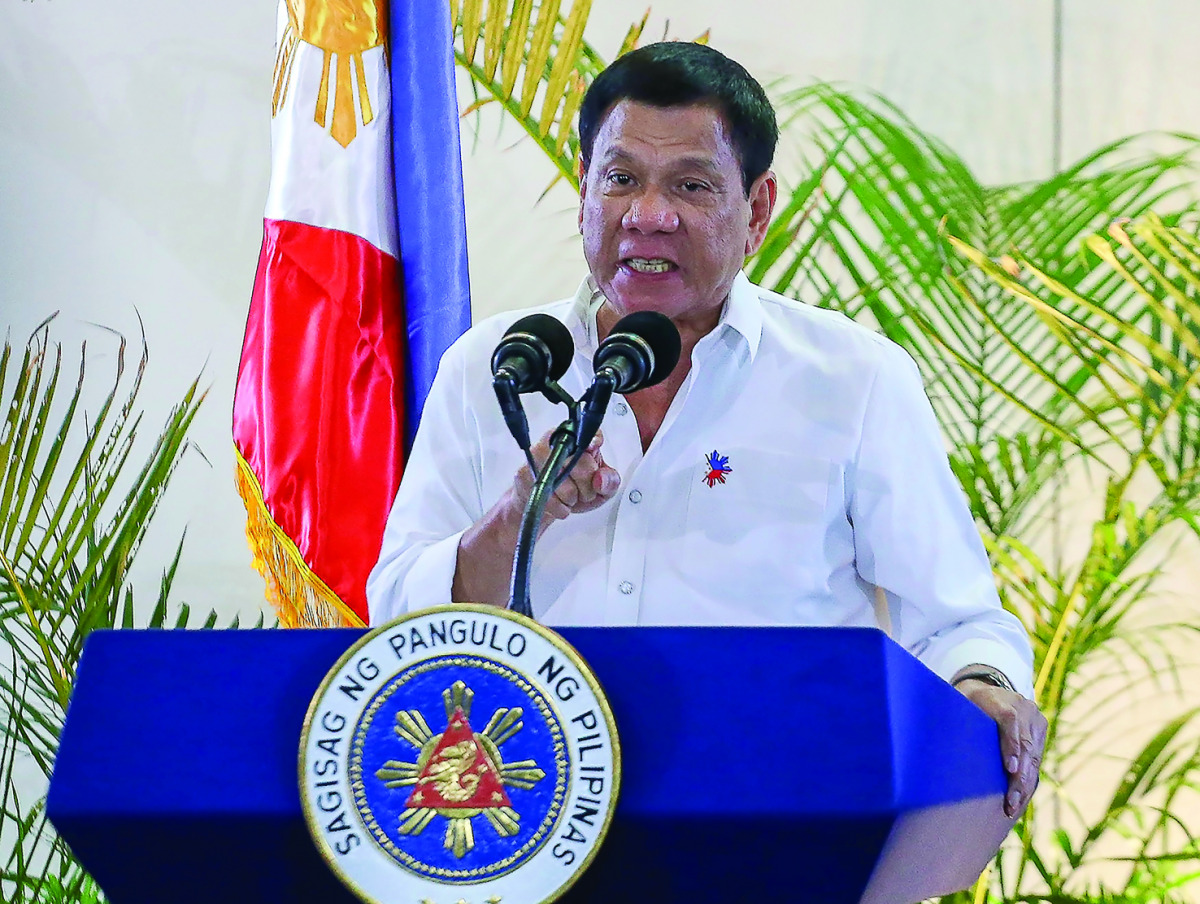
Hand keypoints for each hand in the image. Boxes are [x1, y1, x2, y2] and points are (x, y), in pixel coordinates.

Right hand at [514, 428, 620, 525]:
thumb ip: (609, 481)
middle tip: (584, 491)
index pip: (588, 432)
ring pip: (563, 482)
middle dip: (587, 486)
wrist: (545, 504)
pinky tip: (560, 504)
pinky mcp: (524, 473)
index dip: (593, 440)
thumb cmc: (575, 489)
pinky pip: (548, 496)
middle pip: (581, 463)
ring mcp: (538, 456)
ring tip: (570, 497)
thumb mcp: (601, 488)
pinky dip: (559, 507)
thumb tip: (600, 479)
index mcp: (578, 439)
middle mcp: (556, 442)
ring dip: (571, 499)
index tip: (594, 447)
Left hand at [956, 680, 1046, 817]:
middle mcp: (1022, 706)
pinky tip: (1021, 798)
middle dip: (1019, 775)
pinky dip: (1030, 780)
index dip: (1011, 744)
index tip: (1009, 768)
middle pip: (1025, 743)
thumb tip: (927, 734)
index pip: (1010, 720)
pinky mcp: (1040, 730)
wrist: (986, 690)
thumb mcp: (954, 703)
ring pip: (1034, 755)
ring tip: (1013, 806)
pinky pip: (1037, 758)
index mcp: (998, 698)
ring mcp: (1034, 718)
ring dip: (1025, 783)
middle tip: (1010, 800)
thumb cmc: (962, 702)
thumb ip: (947, 715)